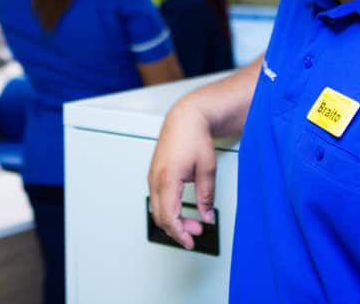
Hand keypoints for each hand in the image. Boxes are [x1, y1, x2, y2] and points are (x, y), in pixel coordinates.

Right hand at [147, 100, 216, 249]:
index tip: (190, 241)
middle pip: (160, 216)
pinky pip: (156, 199)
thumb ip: (206, 196)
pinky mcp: (154, 174)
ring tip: (192, 222)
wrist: (185, 118)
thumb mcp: (207, 169)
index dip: (180, 233)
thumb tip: (207, 215)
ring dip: (172, 219)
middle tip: (196, 231)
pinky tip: (180, 209)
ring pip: (156, 209)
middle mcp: (155, 179)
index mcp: (167, 179)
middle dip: (177, 229)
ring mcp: (152, 176)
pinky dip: (167, 209)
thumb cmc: (194, 137)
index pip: (169, 216)